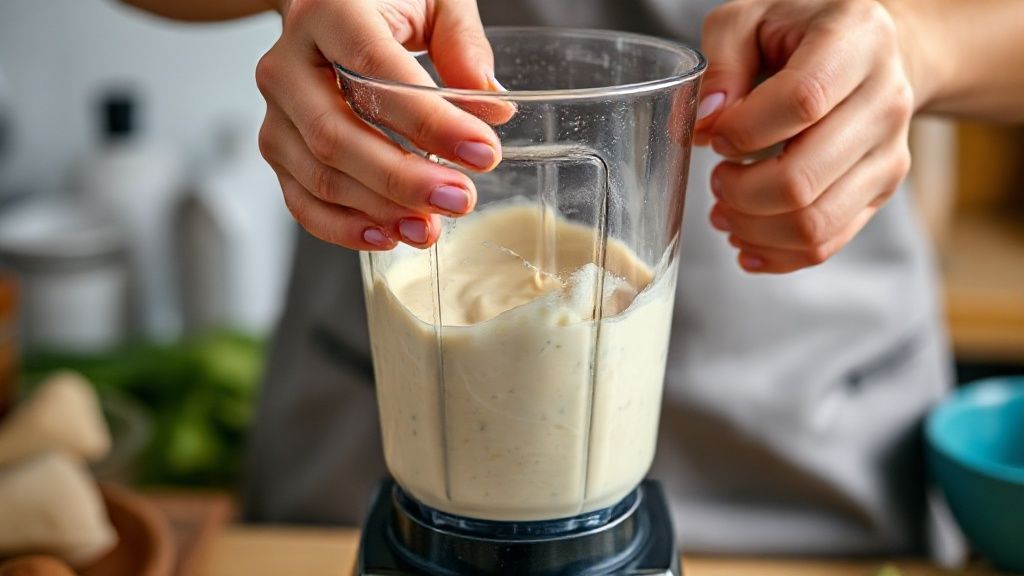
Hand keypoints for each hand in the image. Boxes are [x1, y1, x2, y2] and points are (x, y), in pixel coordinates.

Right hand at [256, 0, 500, 249]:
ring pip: (318, 175)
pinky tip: (388, 235)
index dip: (429, 120)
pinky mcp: (278, 148)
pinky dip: (344, 227)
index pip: (375, 72)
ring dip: (379, 210)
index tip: (481, 152)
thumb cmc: (384, 0)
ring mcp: (277, 111)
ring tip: (434, 227)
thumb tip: (492, 109)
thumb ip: (463, 42)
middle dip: (403, 178)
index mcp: (327, 12)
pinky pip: (302, 199)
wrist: (328, 4)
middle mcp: (288, 64)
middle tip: (460, 198)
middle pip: (336, 135)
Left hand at [694, 0, 915, 272]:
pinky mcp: (881, 190)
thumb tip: (703, 123)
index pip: (802, 102)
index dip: (743, 130)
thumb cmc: (799, 31)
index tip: (714, 135)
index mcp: (856, 40)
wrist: (874, 51)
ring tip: (725, 208)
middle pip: (802, 179)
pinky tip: (745, 237)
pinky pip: (826, 243)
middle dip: (738, 192)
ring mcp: (889, 152)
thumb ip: (720, 61)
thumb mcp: (751, 18)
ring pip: (812, 223)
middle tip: (716, 178)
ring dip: (752, 227)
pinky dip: (775, 252)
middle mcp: (885, 99)